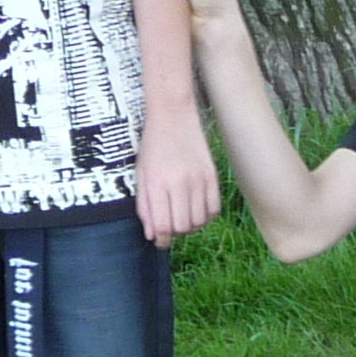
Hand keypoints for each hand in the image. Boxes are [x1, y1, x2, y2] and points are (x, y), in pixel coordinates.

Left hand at [137, 106, 221, 243]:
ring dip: (191, 225)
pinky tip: (196, 207)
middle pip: (183, 227)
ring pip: (199, 221)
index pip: (162, 226)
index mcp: (157, 183)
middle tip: (170, 224)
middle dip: (175, 232)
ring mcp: (198, 179)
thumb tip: (152, 235)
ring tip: (183, 214)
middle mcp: (179, 183)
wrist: (173, 115)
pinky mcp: (212, 176)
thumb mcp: (141, 174)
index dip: (161, 240)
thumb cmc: (153, 146)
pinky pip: (214, 209)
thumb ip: (145, 206)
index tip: (160, 241)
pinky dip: (206, 215)